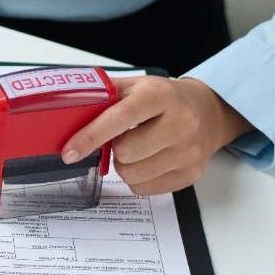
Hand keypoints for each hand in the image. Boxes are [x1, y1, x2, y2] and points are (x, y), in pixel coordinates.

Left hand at [61, 76, 251, 195]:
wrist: (207, 113)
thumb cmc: (164, 99)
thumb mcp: (136, 86)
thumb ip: (105, 96)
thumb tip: (68, 111)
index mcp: (160, 95)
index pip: (119, 118)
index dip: (90, 136)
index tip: (70, 152)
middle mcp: (180, 123)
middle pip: (124, 153)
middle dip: (113, 149)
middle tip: (121, 138)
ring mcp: (188, 151)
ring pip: (132, 175)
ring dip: (124, 165)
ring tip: (136, 149)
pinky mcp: (190, 174)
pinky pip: (145, 189)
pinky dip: (137, 178)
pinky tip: (148, 160)